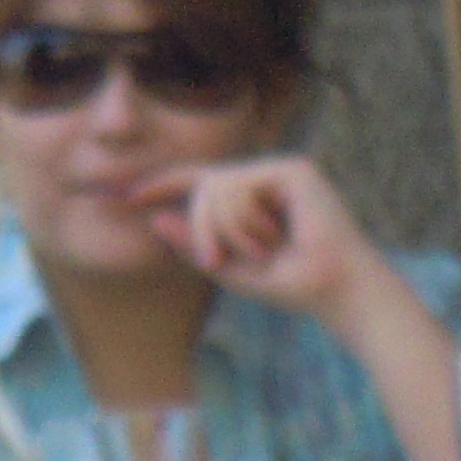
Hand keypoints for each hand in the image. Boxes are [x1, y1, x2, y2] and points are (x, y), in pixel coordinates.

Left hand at [139, 156, 386, 323]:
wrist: (333, 291)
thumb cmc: (290, 283)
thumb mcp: (228, 267)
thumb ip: (193, 244)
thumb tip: (154, 219)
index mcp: (251, 196)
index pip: (200, 181)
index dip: (164, 183)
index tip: (127, 195)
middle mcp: (265, 177)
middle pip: (203, 185)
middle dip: (200, 226)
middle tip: (216, 261)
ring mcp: (279, 170)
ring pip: (216, 186)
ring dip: (227, 230)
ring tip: (262, 251)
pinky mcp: (293, 169)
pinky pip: (239, 187)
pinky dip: (245, 222)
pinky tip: (272, 238)